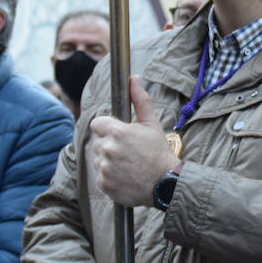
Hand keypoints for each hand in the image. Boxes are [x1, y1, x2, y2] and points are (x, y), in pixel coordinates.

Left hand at [89, 77, 178, 206]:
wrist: (165, 183)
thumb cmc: (159, 152)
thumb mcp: (152, 124)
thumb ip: (139, 100)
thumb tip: (133, 79)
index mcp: (116, 132)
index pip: (96, 123)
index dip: (107, 128)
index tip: (118, 134)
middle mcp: (107, 149)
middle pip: (98, 142)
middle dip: (109, 145)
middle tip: (128, 152)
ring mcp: (104, 168)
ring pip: (99, 160)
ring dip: (109, 161)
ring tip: (128, 165)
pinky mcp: (103, 184)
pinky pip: (101, 176)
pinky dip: (110, 177)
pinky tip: (126, 176)